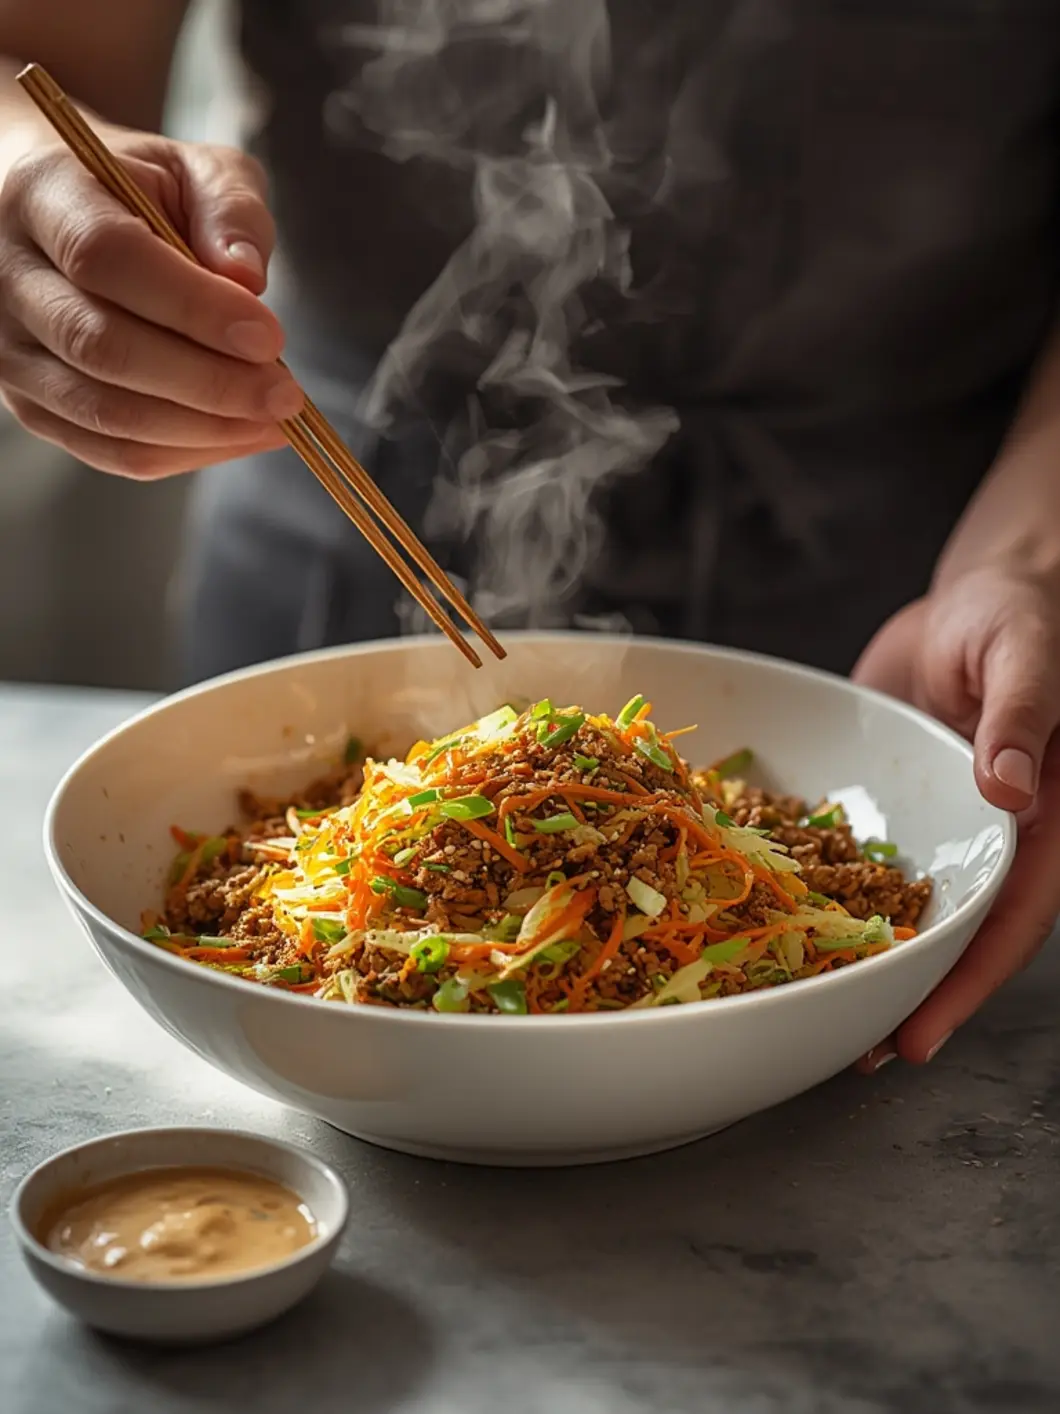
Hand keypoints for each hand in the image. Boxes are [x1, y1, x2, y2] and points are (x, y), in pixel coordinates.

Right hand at [0, 130, 302, 476]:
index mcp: (39, 193)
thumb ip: (229, 209)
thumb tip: (246, 279)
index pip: (104, 257)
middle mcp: (5, 275)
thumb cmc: (138, 186)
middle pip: (102, 347)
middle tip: (286, 395)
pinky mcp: (32, 404)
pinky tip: (241, 433)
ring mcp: (8, 350)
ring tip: (275, 418)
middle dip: (209, 383)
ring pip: (107, 413)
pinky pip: (111, 451)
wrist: (65, 213)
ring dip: (204, 429)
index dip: (192, 306)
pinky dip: (186, 452)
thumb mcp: (194, 168)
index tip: (269, 336)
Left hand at [852, 565, 1059, 1065]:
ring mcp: (927, 826)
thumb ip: (1022, 718)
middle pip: (947, 933)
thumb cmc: (1021, 618)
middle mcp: (979, 838)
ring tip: (811, 1011)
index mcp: (1040, 824)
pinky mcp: (882, 804)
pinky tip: (782, 922)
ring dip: (862, 958)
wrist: (973, 596)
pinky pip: (851, 853)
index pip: (1006, 920)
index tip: (919, 1036)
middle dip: (906, 996)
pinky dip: (824, 890)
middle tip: (853, 1054)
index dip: (965, 982)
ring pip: (895, 904)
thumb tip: (1010, 791)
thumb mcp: (1027, 656)